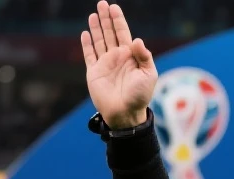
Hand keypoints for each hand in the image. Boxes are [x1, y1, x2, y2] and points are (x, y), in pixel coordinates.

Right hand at [81, 1, 156, 128]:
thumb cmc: (140, 96)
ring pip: (99, 41)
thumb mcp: (149, 75)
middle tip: (102, 3)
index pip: (123, 33)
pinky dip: (87, 44)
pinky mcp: (94, 72)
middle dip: (106, 18)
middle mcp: (117, 57)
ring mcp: (105, 64)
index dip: (118, 20)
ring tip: (94, 14)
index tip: (114, 7)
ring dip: (96, 28)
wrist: (125, 113)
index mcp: (130, 56)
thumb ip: (144, 56)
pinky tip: (85, 33)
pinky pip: (89, 55)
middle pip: (110, 33)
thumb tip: (136, 40)